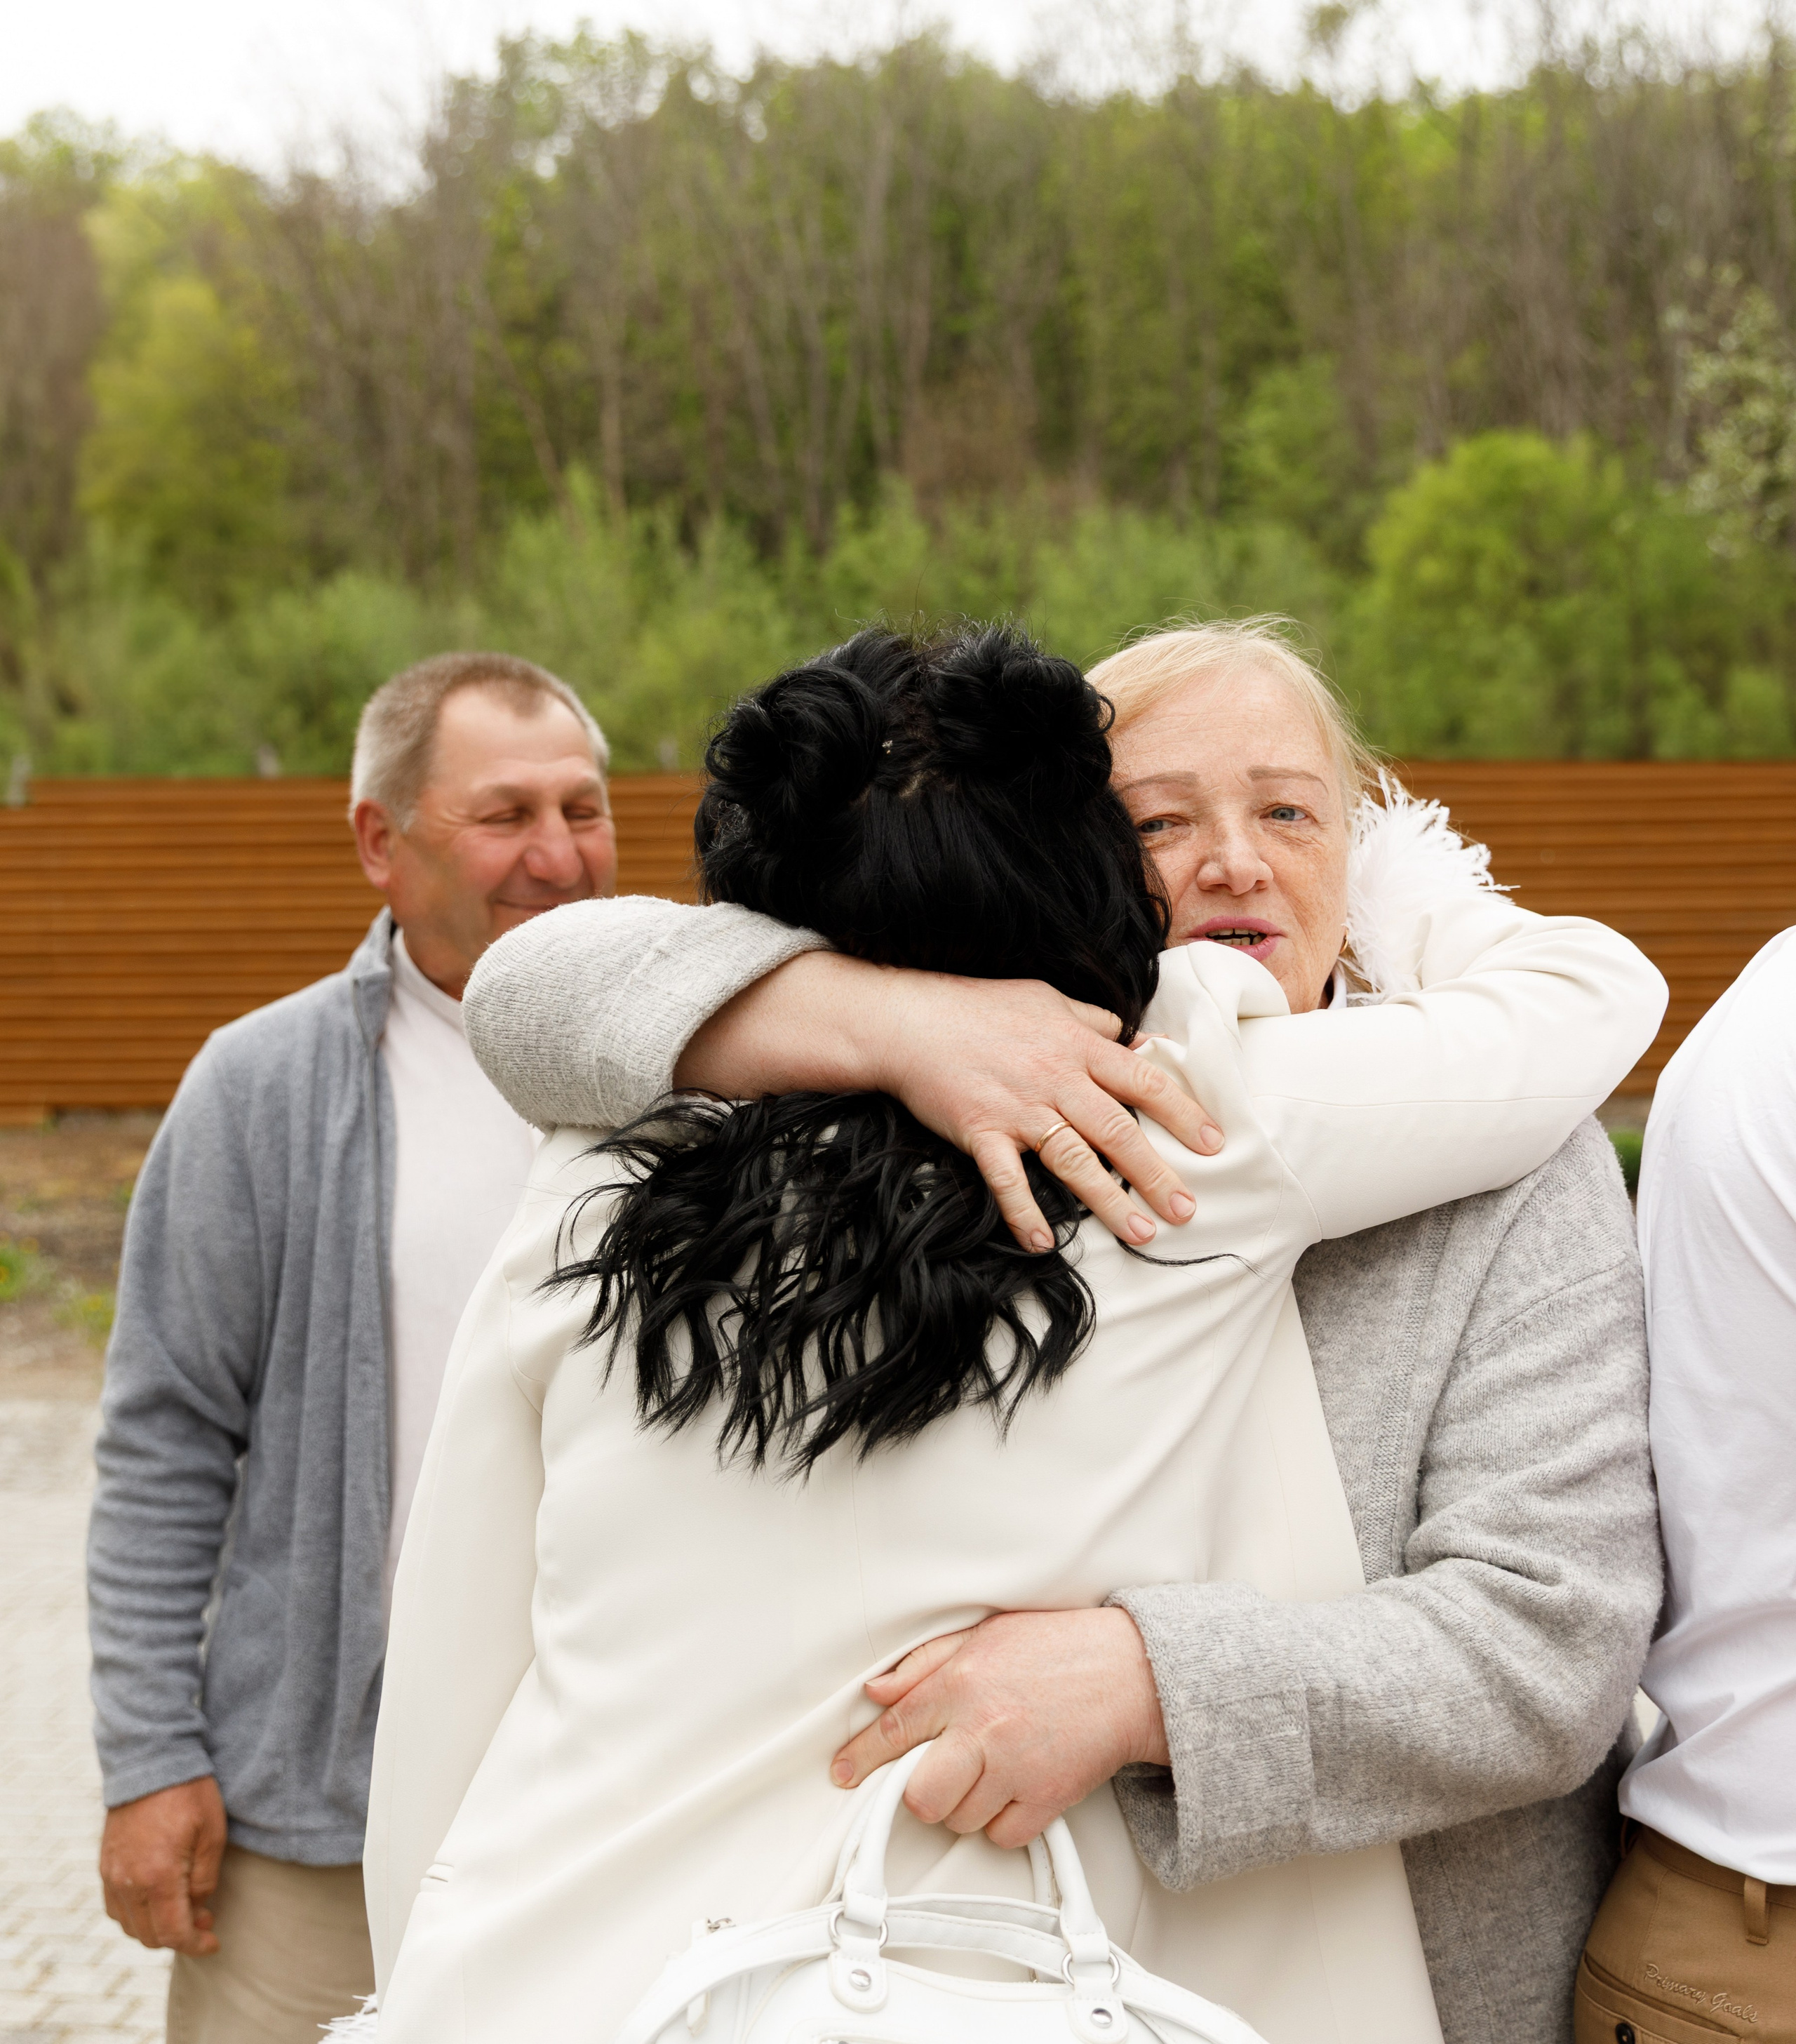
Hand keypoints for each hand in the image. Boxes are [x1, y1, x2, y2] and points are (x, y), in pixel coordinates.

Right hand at [99, 1776, 226, 1954]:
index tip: (214, 1943)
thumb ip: (205, 1879)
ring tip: (186, 1909)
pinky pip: (115, 1907)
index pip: (172, 1933)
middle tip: (206, 1919)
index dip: (195, 1945)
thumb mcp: (212, 1834)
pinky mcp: (105, 1865)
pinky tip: (159, 1899)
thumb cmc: (189, 1793)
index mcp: (158, 1877)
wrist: (152, 1760)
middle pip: (149, 1936)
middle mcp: (128, 1882)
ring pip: (129, 1925)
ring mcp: (112, 1875)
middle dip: (179, 1937)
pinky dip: (136, 1915)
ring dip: (156, 1928)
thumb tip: (197, 1909)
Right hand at [680, 954, 1223, 1251]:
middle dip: (1158, 1174)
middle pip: (1119, 1130)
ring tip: (1142, 1233)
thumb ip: (1096, 1023)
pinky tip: (1042, 1243)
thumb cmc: (980, 1007)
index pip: (1144, 1079)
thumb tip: (1140, 1042)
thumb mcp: (1048, 999)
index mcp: (1077, 1046)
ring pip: (1074, 1160)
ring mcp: (1018, 1109)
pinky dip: (1023, 1212)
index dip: (1183, 1112)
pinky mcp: (980, 1132)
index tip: (1213, 1143)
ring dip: (1110, 1201)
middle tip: (1190, 1210)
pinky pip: (1006, 1180)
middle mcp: (1056, 1079)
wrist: (910, 1020)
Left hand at [829, 1607, 1169, 1847]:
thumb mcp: (984, 1634)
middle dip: (920, 1793)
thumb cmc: (1057, 1647)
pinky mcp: (1047, 1798)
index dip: (861, 1756)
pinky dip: (1001, 1823)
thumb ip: (925, 1664)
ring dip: (963, 1806)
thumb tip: (877, 1691)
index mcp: (961, 1683)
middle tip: (937, 1776)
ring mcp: (1016, 1768)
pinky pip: (1002, 1835)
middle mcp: (983, 1729)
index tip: (842, 1774)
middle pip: (921, 1795)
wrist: (1129, 1672)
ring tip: (986, 1773)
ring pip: (960, 1820)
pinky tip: (1012, 1792)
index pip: (894, 1728)